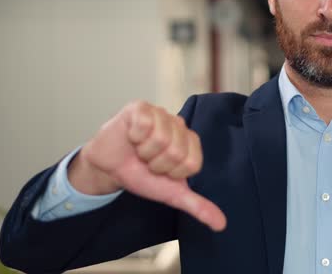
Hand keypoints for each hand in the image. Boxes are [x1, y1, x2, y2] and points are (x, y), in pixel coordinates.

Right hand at [68, 101, 226, 231]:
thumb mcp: (171, 194)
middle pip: (176, 151)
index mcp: (190, 142)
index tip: (162, 171)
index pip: (192, 163)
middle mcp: (178, 125)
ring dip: (144, 152)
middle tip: (148, 161)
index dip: (172, 173)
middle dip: (156, 164)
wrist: (109, 168)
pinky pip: (144, 124)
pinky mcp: (141, 107)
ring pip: (160, 138)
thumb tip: (221, 225)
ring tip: (139, 150)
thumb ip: (197, 206)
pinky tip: (131, 137)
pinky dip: (134, 137)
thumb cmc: (141, 175)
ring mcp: (160, 114)